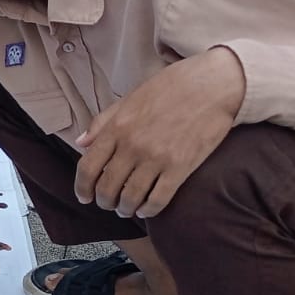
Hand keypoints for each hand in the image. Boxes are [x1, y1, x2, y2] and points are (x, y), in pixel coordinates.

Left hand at [74, 48, 244, 218]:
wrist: (214, 84)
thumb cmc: (172, 87)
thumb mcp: (130, 98)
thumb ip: (103, 122)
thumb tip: (80, 142)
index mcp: (117, 128)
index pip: (88, 167)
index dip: (82, 187)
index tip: (84, 197)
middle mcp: (132, 146)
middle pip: (107, 187)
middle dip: (104, 201)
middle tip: (108, 204)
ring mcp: (156, 158)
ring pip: (130, 197)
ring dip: (125, 208)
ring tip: (126, 209)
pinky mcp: (181, 167)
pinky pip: (158, 199)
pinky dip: (149, 210)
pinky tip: (146, 210)